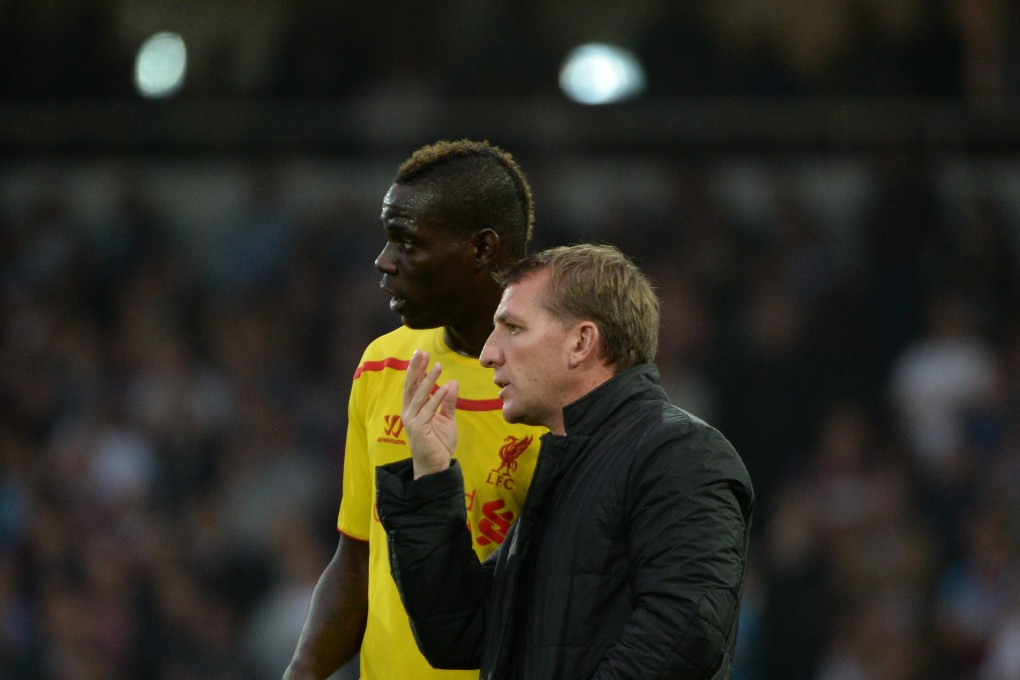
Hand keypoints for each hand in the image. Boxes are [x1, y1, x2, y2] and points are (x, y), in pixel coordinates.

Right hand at [402, 350, 457, 477]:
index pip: (414, 386)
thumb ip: (447, 402)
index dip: (417, 370)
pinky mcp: (418, 428)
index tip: (421, 354)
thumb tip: (452, 382)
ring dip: (429, 380)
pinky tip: (445, 387)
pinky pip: (429, 409)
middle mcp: (409, 413)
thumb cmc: (439, 443)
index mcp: (414, 409)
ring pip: (420, 395)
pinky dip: (437, 397)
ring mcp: (412, 420)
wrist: (437, 466)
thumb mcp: (446, 419)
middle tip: (421, 352)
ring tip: (438, 365)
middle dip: (416, 369)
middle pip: (411, 386)